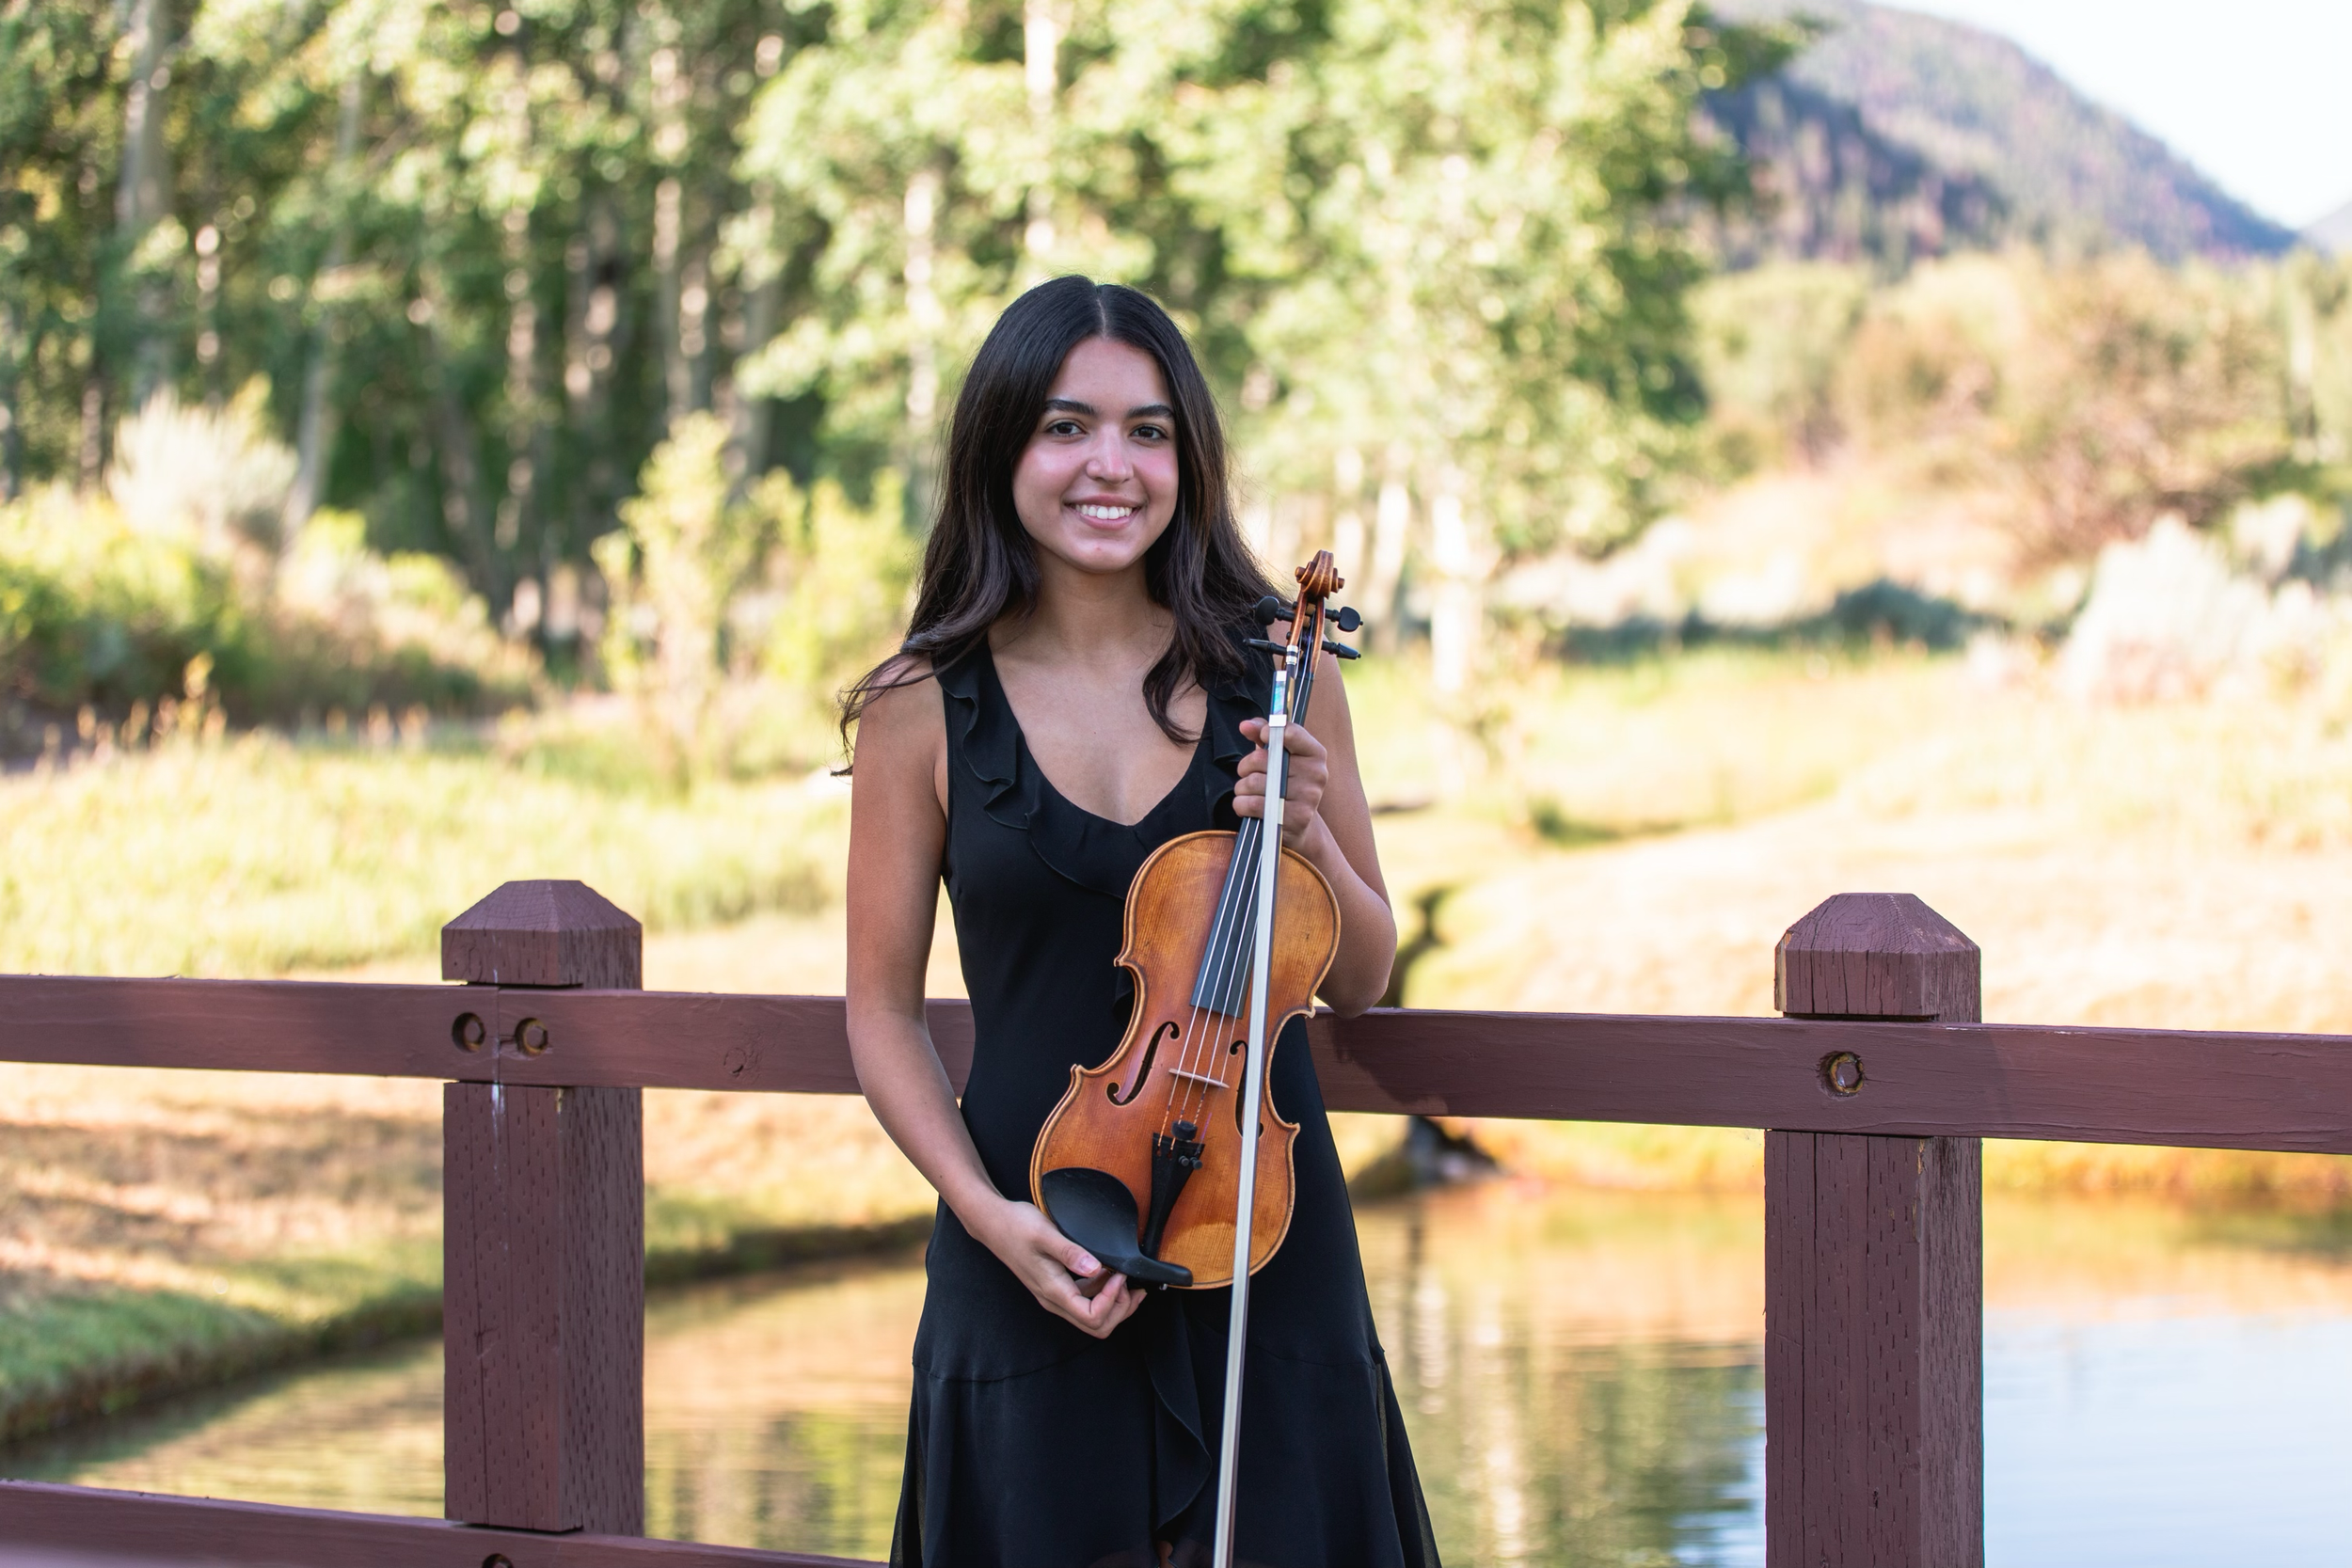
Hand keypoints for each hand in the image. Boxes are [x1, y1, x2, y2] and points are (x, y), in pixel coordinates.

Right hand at [970, 1195, 1146, 1338]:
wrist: (994, 1223)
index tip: (1119, 1275)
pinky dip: (1103, 1292)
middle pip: (1095, 1325)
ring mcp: (1055, 1295)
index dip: (1112, 1301)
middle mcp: (1054, 1300)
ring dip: (1114, 1303)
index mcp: (1053, 1291)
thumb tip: (1097, 1268)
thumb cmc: (1016, 1227)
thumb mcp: (1046, 1235)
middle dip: (1119, 1309)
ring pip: (1092, 1316)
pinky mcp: (1056, 1286)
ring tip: (1125, 1278)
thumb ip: (1071, 1253)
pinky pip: (1085, 1300)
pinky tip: (1109, 1272)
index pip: (1091, 1317)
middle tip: (1131, 1284)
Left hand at [1234, 715, 1328, 850]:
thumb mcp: (1277, 756)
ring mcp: (1308, 797)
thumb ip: (1262, 734)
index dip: (1269, 732)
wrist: (1299, 823)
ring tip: (1248, 791)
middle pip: (1262, 760)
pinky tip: (1247, 806)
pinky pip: (1253, 805)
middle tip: (1247, 773)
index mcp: (1315, 753)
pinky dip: (1241, 805)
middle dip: (1245, 766)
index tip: (1263, 736)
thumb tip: (1245, 725)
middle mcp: (1316, 774)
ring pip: (1253, 783)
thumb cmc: (1284, 783)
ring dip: (1242, 787)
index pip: (1290, 733)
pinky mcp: (1295, 818)